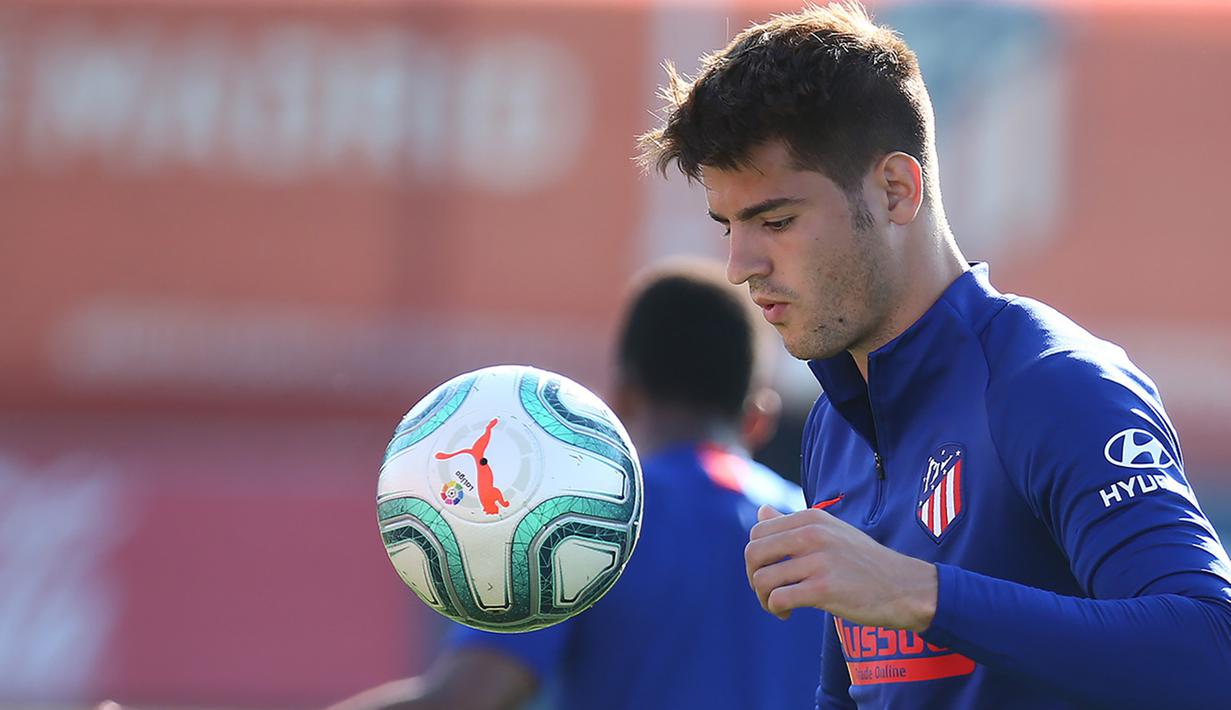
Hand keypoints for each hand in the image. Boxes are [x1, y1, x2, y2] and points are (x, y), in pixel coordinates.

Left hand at [745, 505, 937, 630]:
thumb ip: (793, 523)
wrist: (904, 587)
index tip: (770, 571)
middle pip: (753, 554)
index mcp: (811, 518)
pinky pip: (778, 598)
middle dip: (753, 577)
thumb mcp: (831, 532)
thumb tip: (761, 510)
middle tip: (769, 591)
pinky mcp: (824, 589)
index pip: (758, 532)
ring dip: (763, 598)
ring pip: (762, 579)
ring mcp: (818, 561)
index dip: (756, 557)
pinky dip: (776, 609)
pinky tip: (788, 613)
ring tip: (778, 606)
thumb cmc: (864, 562)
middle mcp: (812, 534)